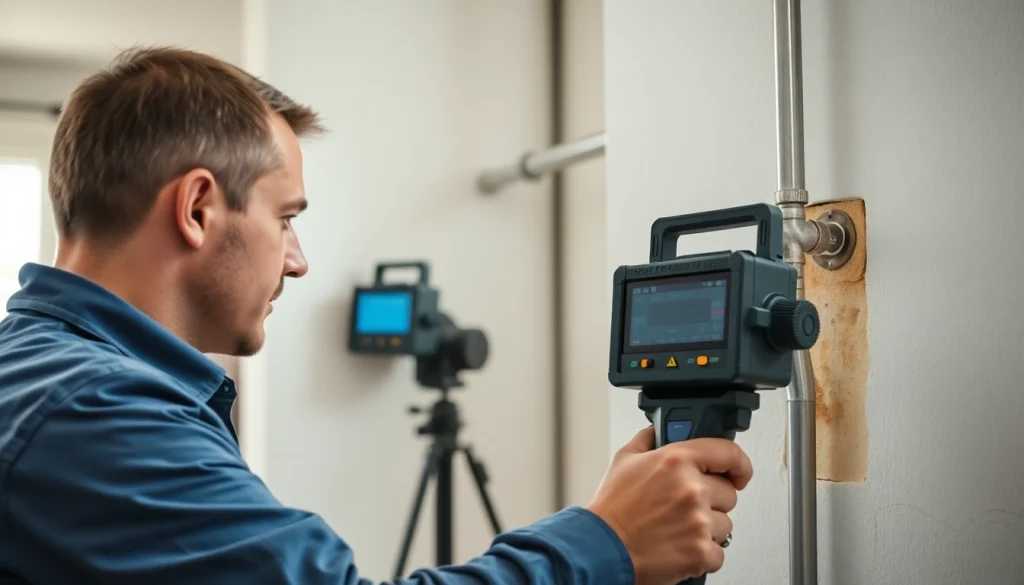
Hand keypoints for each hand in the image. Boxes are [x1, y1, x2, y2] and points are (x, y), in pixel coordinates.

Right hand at [585, 425, 752, 584]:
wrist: (601, 548)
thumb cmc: (611, 509)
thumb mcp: (625, 460)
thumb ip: (649, 439)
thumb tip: (659, 431)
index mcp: (676, 461)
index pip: (728, 453)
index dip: (738, 463)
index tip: (739, 472)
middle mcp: (691, 489)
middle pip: (729, 493)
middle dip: (711, 501)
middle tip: (684, 507)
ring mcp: (698, 522)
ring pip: (725, 524)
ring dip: (706, 528)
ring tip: (677, 528)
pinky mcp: (700, 552)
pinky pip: (719, 552)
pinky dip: (702, 554)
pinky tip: (679, 546)